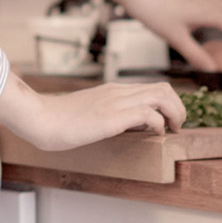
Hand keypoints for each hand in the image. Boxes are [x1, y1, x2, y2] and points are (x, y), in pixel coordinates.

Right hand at [0, 73, 185, 150]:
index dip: (172, 103)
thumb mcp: (96, 111)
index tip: (172, 121)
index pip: (156, 87)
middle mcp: (120, 92)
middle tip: (177, 126)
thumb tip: (138, 126)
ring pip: (162, 96)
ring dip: (174, 113)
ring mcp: (117, 102)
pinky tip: (155, 135)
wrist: (41, 119)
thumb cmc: (64, 121)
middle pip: (165, 88)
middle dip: (179, 107)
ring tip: (172, 130)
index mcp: (117, 90)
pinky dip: (158, 124)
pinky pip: (147, 113)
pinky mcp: (112, 117)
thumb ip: (115, 113)